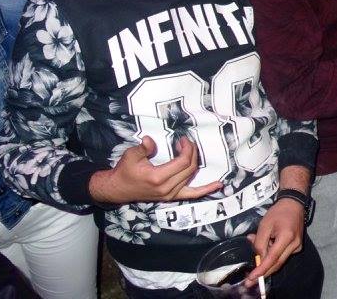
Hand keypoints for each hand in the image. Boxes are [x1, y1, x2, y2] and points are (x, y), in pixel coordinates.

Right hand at [88, 135, 222, 203]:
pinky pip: (192, 194)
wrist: (118, 189)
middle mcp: (167, 188)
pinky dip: (205, 190)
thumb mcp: (131, 155)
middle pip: (190, 168)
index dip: (187, 149)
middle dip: (191, 152)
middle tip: (186, 142)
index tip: (183, 139)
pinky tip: (218, 186)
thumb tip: (150, 141)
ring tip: (193, 151)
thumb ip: (143, 148)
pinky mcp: (171, 197)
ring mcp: (171, 194)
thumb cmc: (125, 171)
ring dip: (195, 163)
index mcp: (158, 178)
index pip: (182, 162)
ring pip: (191, 177)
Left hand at [246, 198, 304, 281]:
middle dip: (263, 272)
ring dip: (267, 261)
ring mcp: (297, 247)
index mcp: (287, 237)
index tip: (252, 278)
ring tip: (260, 249)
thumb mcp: (264, 224)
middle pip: (277, 264)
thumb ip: (259, 242)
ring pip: (280, 261)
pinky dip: (273, 256)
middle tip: (250, 280)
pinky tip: (269, 244)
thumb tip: (258, 256)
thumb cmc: (278, 212)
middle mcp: (295, 245)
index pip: (272, 258)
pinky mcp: (297, 247)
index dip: (262, 269)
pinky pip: (283, 256)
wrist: (293, 204)